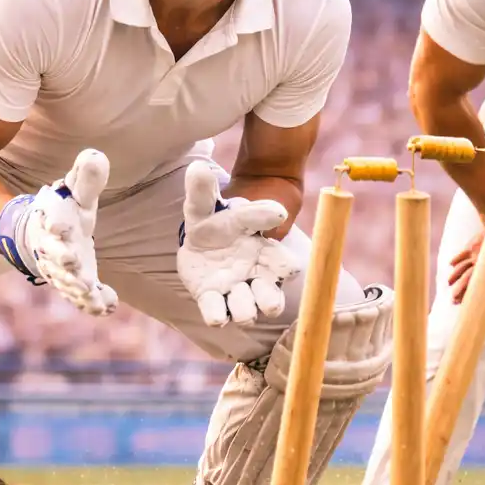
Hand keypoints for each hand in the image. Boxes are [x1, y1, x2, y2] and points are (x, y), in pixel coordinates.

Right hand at [22, 149, 117, 315]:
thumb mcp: (75, 194)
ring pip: (67, 281)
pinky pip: (81, 298)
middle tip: (74, 263)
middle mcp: (53, 249)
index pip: (52, 222)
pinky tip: (107, 306)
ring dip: (78, 287)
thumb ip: (86, 178)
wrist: (42, 237)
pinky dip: (93, 303)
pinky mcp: (74, 286)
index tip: (61, 225)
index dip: (56, 224)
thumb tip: (97, 156)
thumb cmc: (65, 211)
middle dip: (63, 259)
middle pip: (55, 255)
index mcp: (53, 222)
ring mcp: (62, 271)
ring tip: (91, 292)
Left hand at [177, 161, 301, 326]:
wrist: (199, 242)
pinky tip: (216, 314)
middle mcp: (255, 277)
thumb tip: (197, 168)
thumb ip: (205, 191)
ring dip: (246, 310)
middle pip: (273, 298)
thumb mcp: (206, 205)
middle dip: (270, 301)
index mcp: (265, 254)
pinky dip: (218, 316)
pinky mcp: (212, 300)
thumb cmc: (214, 222)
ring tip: (237, 299)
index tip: (286, 264)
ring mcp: (234, 291)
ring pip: (249, 311)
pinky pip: (218, 314)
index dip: (287, 267)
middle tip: (259, 291)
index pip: (286, 266)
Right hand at [448, 220, 484, 320]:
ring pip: (464, 273)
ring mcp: (478, 258)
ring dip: (457, 284)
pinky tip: (450, 269)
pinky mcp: (472, 247)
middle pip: (474, 287)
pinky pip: (461, 257)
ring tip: (453, 294)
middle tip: (459, 305)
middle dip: (466, 298)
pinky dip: (455, 264)